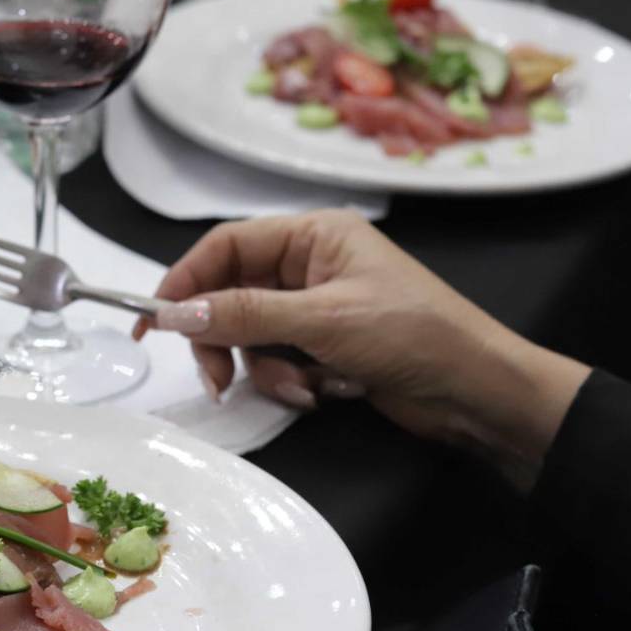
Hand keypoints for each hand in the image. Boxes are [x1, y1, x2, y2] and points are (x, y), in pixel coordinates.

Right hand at [139, 211, 588, 485]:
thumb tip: (176, 314)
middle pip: (232, 295)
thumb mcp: (324, 321)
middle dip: (225, 340)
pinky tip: (326, 395)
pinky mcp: (329, 350)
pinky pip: (281, 363)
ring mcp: (320, 309)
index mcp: (314, 235)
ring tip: (303, 389)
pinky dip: (292, 383)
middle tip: (218, 379)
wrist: (478, 392)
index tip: (152, 322)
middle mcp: (312, 265)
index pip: (226, 247)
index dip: (184, 282)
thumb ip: (245, 315)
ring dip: (267, 369)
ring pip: (253, 337)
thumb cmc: (414, 336)